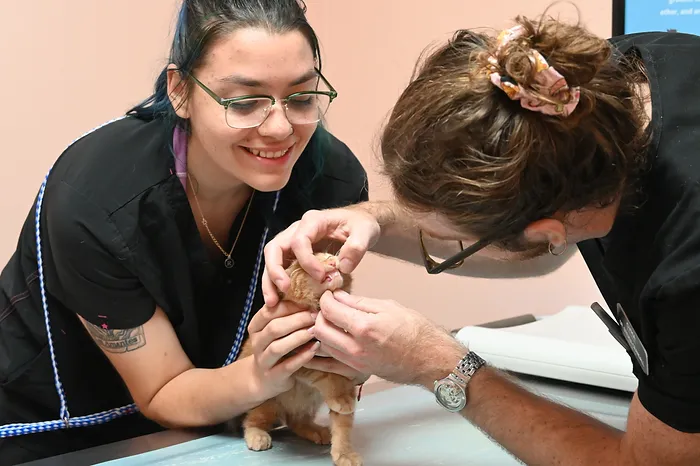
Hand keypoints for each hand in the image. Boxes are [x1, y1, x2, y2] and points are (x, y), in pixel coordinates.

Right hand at [246, 302, 319, 399]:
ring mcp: (263, 361)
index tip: (307, 303)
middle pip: (274, 328)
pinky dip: (302, 357)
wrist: (263, 380)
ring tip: (315, 330)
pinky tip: (315, 348)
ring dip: (298, 337)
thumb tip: (309, 296)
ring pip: (278, 347)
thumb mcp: (276, 330)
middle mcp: (256, 343)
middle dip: (296, 320)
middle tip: (315, 315)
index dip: (288, 306)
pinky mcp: (273, 377)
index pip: (268, 312)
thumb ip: (285, 315)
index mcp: (255, 327)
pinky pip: (287, 366)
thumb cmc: (275, 346)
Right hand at [262, 207, 380, 305]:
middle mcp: (297, 230)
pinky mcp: (296, 254)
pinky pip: (282, 268)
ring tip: (272, 303)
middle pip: (275, 248)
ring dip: (270, 281)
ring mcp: (293, 242)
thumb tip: (342, 267)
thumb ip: (357, 247)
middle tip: (283, 290)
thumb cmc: (361, 225)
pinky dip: (278, 284)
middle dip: (275, 270)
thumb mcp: (366, 231)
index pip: (299, 240)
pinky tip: (282, 301)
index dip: (306, 260)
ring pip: (273, 259)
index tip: (321, 277)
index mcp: (313, 221)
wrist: (360, 223)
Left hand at [312, 290, 465, 386]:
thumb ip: (359, 302)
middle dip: (320, 315)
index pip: (329, 310)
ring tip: (329, 321)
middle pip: (319, 329)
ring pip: (322, 346)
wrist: (430, 359)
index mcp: (364, 328)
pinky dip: (321, 354)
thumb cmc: (415, 329)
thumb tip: (338, 296)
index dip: (325, 299)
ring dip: (320, 332)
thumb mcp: (389, 307)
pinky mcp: (357, 372)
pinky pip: (330, 365)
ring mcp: (355, 363)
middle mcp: (355, 348)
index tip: (329, 294)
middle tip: (329, 307)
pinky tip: (320, 345)